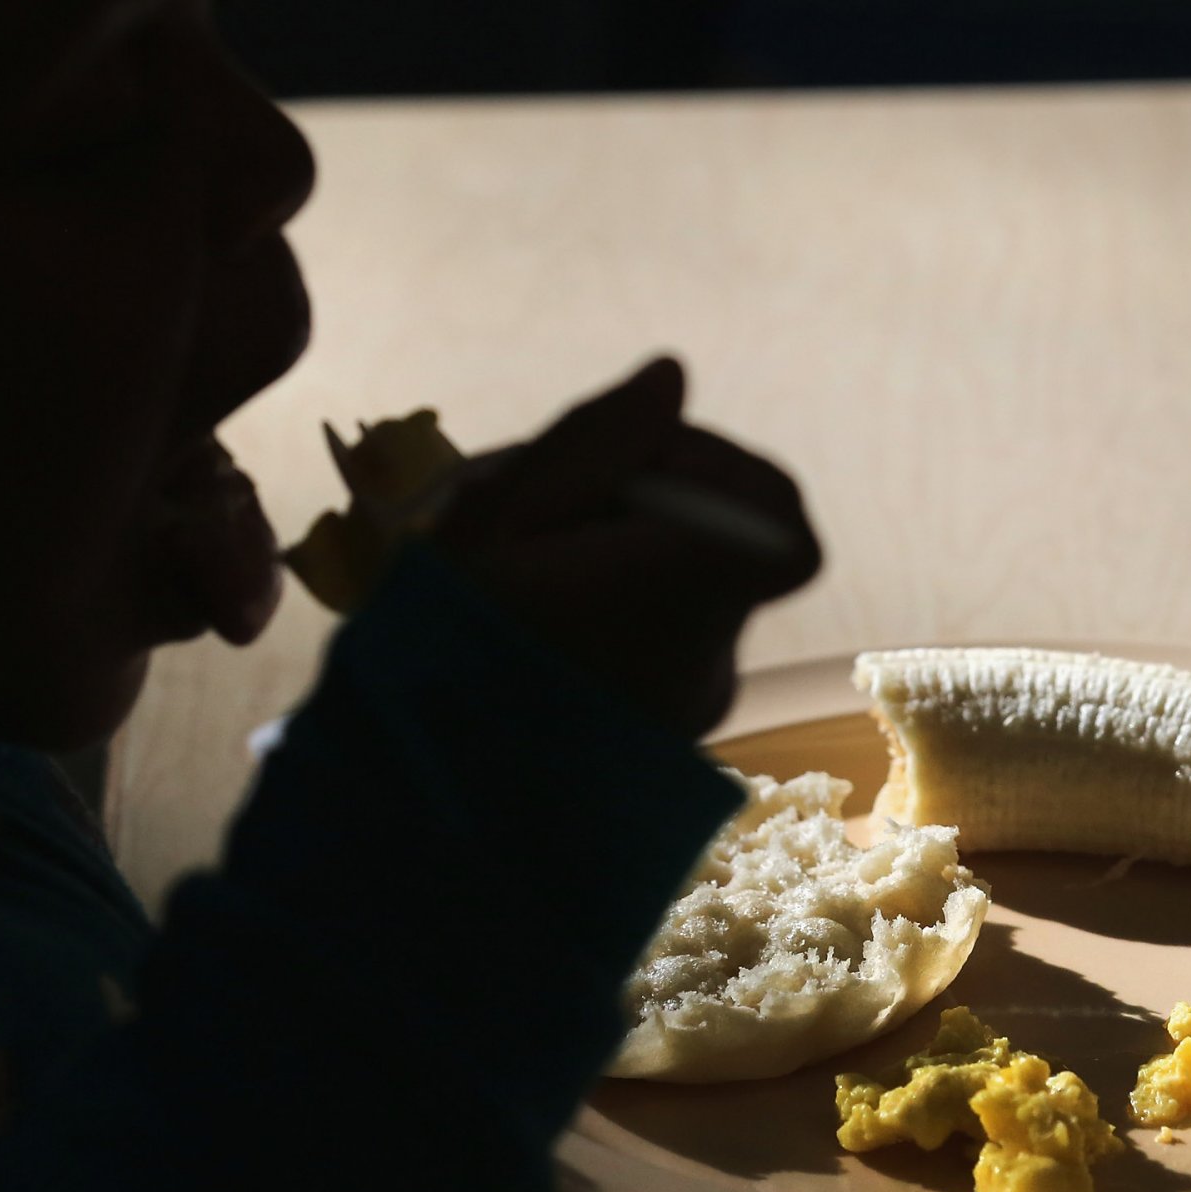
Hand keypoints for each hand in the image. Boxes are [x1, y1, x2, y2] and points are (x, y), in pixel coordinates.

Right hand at [433, 357, 821, 736]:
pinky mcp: (671, 734)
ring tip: (523, 568)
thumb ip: (590, 442)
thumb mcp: (488, 524)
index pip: (774, 514)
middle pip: (729, 538)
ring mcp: (694, 705)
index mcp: (678, 598)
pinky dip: (619, 607)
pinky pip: (669, 637)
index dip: (714, 468)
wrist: (416, 814)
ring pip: (695, 584)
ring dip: (626, 553)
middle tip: (544, 516)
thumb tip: (670, 377)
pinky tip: (539, 619)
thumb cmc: (436, 660)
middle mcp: (709, 659)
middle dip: (648, 502)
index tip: (623, 471)